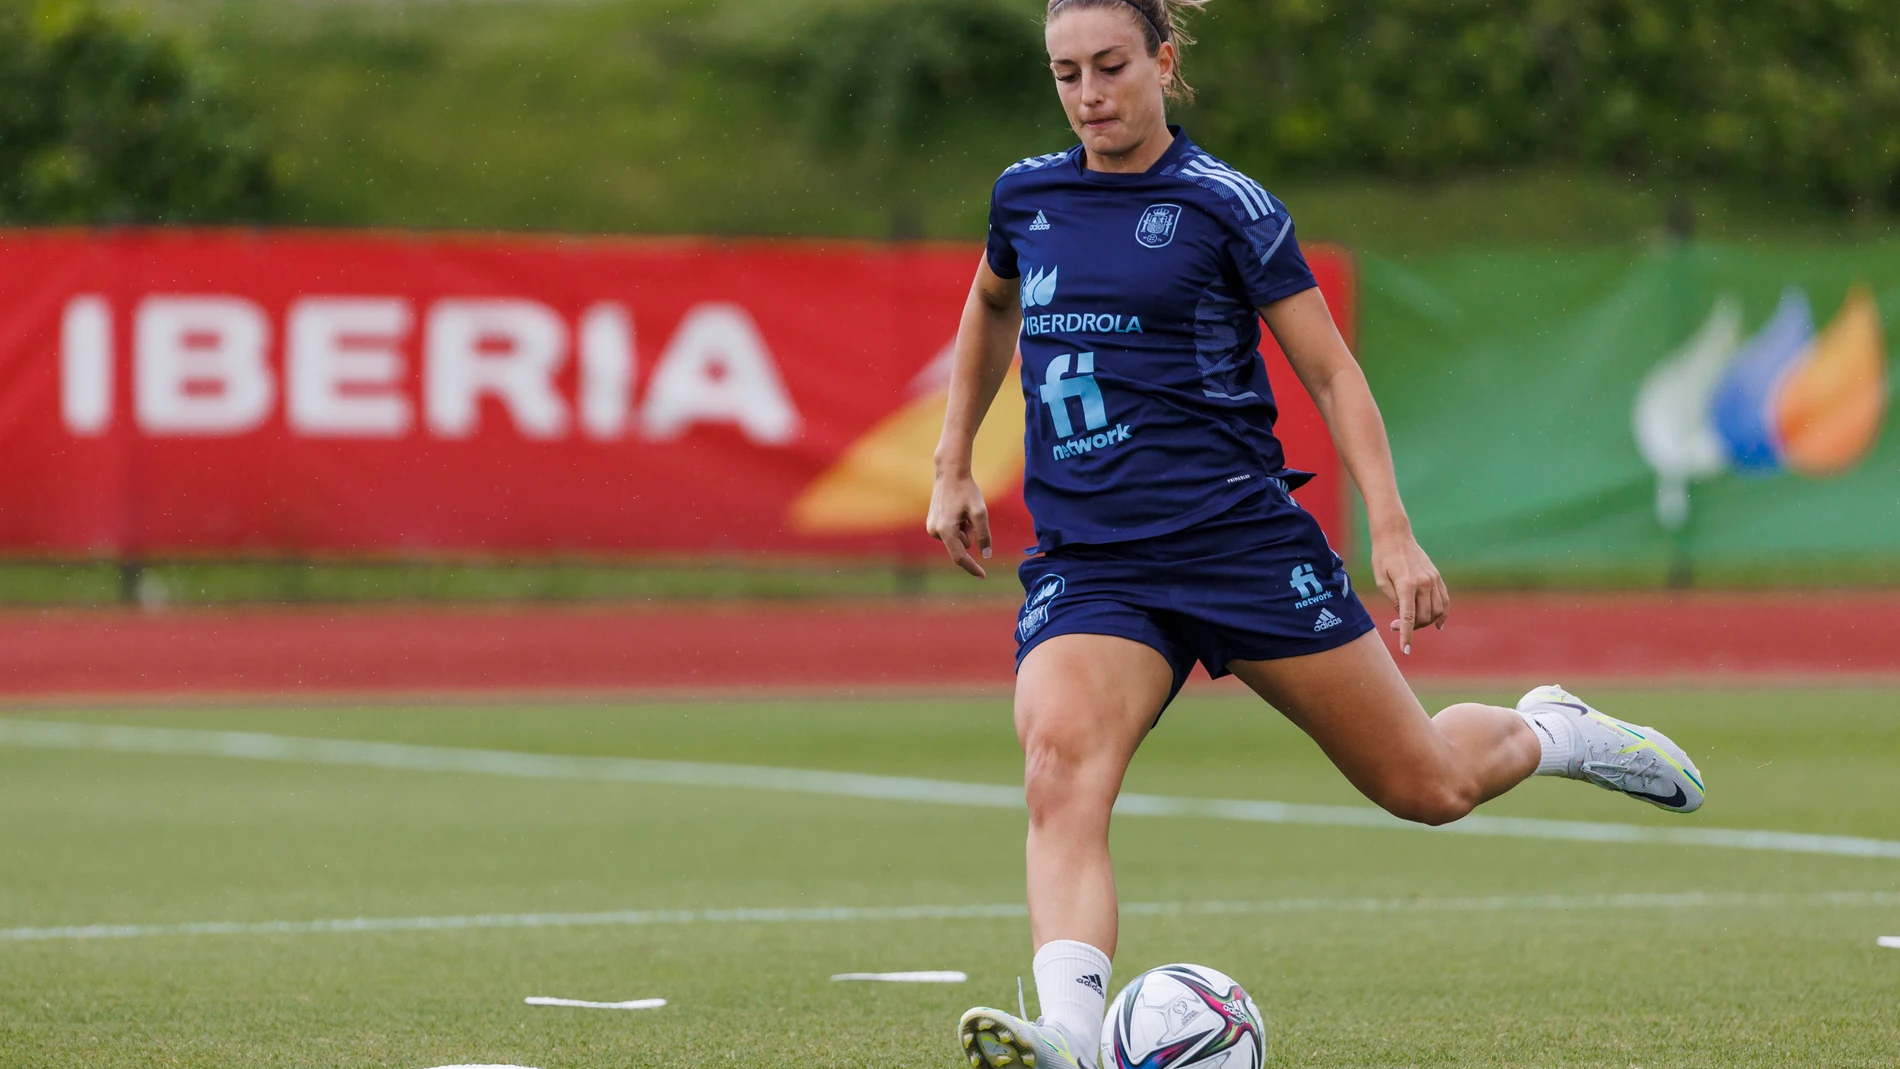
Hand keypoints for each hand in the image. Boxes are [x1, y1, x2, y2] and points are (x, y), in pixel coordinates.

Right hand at [925, 470, 992, 577]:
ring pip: (956, 540)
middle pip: (962, 546)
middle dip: (970, 535)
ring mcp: (931, 528)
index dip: (972, 567)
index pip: (960, 557)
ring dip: (964, 529)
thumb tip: (986, 555)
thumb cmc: (967, 491)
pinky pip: (950, 534)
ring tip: (962, 511)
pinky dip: (957, 526)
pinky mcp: (931, 524)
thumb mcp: (980, 512)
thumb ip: (984, 535)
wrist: (950, 473)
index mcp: (946, 531)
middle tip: (969, 515)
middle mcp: (935, 532)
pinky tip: (956, 510)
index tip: (983, 576)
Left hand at [1370, 532, 1447, 654]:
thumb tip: (1405, 616)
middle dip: (1411, 627)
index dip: (1407, 635)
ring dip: (1425, 622)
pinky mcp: (1437, 577)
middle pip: (1424, 617)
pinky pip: (1445, 601)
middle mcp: (1424, 583)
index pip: (1409, 617)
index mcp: (1407, 584)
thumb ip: (1394, 600)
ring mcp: (1433, 580)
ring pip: (1437, 611)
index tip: (1405, 650)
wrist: (1395, 536)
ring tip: (1411, 622)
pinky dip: (1443, 614)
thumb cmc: (1382, 558)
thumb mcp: (1381, 581)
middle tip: (1394, 625)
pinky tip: (1437, 624)